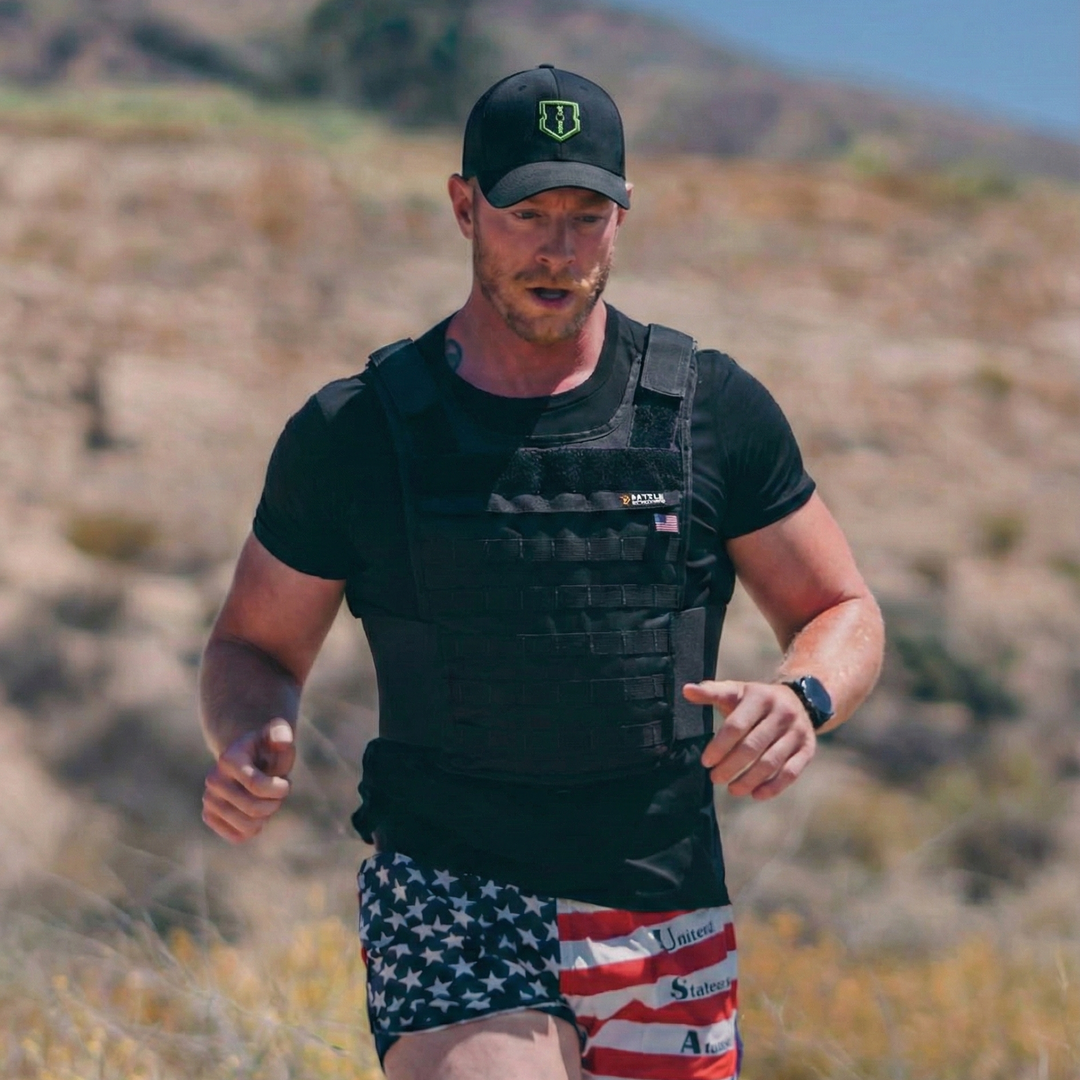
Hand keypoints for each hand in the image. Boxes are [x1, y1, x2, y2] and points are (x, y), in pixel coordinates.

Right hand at [202, 719, 295, 842]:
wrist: (249, 760)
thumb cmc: (268, 749)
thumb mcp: (278, 736)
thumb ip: (282, 734)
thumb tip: (281, 741)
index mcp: (228, 759)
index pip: (258, 786)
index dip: (280, 789)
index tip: (286, 782)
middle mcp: (213, 780)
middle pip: (254, 809)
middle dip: (274, 803)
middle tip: (277, 793)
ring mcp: (209, 799)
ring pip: (248, 826)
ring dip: (266, 816)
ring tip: (266, 801)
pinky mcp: (209, 816)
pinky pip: (238, 836)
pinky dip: (254, 828)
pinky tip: (255, 813)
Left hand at [682, 680, 815, 799]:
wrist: (798, 700)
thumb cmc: (756, 700)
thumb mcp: (736, 691)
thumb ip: (711, 692)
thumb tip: (686, 690)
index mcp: (760, 697)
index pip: (736, 725)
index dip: (719, 746)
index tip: (706, 762)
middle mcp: (782, 713)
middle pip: (752, 746)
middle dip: (731, 766)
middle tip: (715, 778)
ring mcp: (797, 732)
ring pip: (771, 762)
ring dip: (749, 780)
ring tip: (732, 789)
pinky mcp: (807, 749)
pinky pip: (791, 773)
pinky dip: (773, 787)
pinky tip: (756, 795)